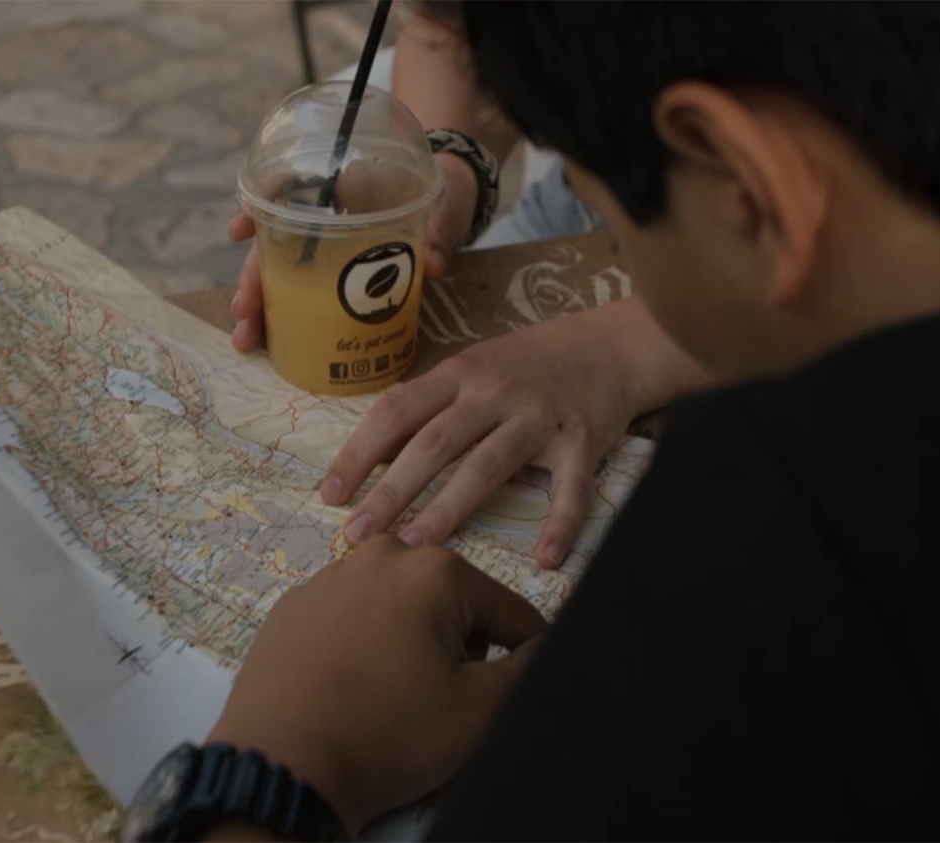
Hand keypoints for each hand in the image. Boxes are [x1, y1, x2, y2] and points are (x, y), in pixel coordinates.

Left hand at [205, 535, 545, 831]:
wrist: (282, 764)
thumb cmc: (388, 734)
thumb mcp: (482, 709)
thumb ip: (529, 668)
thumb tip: (543, 646)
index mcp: (436, 571)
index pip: (510, 612)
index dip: (522, 656)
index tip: (506, 693)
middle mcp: (381, 556)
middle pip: (452, 604)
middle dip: (458, 648)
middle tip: (436, 701)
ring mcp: (329, 578)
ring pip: (399, 609)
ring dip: (409, 645)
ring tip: (390, 699)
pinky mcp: (291, 607)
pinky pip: (349, 621)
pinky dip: (360, 648)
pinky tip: (349, 690)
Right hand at [227, 154, 478, 351]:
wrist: (456, 202)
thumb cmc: (446, 192)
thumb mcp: (446, 207)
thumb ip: (439, 233)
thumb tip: (433, 266)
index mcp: (344, 187)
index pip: (285, 192)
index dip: (256, 210)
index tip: (237, 234)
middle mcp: (325, 216)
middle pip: (277, 245)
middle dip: (253, 279)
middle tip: (244, 313)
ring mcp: (329, 246)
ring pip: (283, 273)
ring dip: (261, 305)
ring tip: (247, 340)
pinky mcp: (339, 272)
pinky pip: (305, 291)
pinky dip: (283, 314)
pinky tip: (267, 340)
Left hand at [324, 297, 709, 566]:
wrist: (609, 346)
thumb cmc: (527, 365)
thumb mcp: (473, 369)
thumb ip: (430, 408)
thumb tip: (372, 459)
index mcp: (459, 373)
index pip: (396, 412)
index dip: (359, 454)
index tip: (330, 495)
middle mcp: (494, 392)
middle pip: (434, 444)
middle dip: (391, 492)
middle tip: (358, 535)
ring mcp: (538, 417)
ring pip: (487, 467)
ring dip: (449, 509)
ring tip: (417, 548)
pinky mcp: (581, 441)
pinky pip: (569, 489)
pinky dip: (560, 523)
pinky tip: (545, 559)